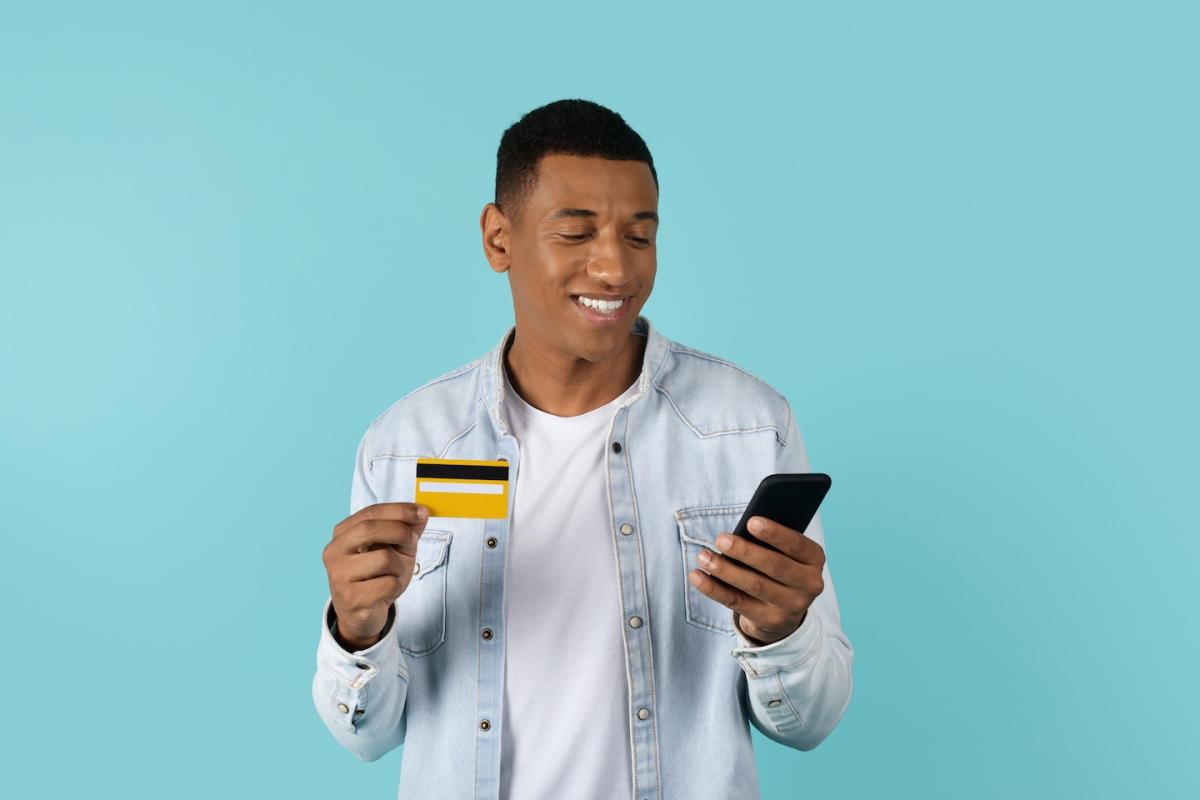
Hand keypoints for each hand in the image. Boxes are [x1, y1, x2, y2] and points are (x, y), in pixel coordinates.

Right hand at [323, 502, 429, 648]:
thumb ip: (406, 528)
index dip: (399, 510)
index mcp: (342, 533)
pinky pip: (388, 584)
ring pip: (384, 558)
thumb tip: (422, 511)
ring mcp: (339, 575)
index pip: (371, 513)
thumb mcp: (395, 548)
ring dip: (399, 567)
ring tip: (393, 575)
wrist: (362, 613)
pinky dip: (396, 586)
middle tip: (412, 542)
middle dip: (400, 532)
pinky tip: (386, 591)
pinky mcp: (350, 598)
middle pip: (370, 529)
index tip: (422, 512)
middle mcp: (334, 552)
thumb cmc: (377, 576)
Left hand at [687, 515, 824, 645]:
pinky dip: (714, 588)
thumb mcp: (785, 553)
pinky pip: (737, 603)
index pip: (797, 545)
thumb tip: (740, 530)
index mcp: (814, 559)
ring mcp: (790, 606)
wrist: (785, 611)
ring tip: (703, 556)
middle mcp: (809, 584)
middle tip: (720, 539)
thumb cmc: (779, 567)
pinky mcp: (769, 621)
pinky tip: (697, 576)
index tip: (751, 522)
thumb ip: (770, 542)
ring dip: (725, 569)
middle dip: (745, 551)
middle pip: (774, 566)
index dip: (775, 534)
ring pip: (754, 585)